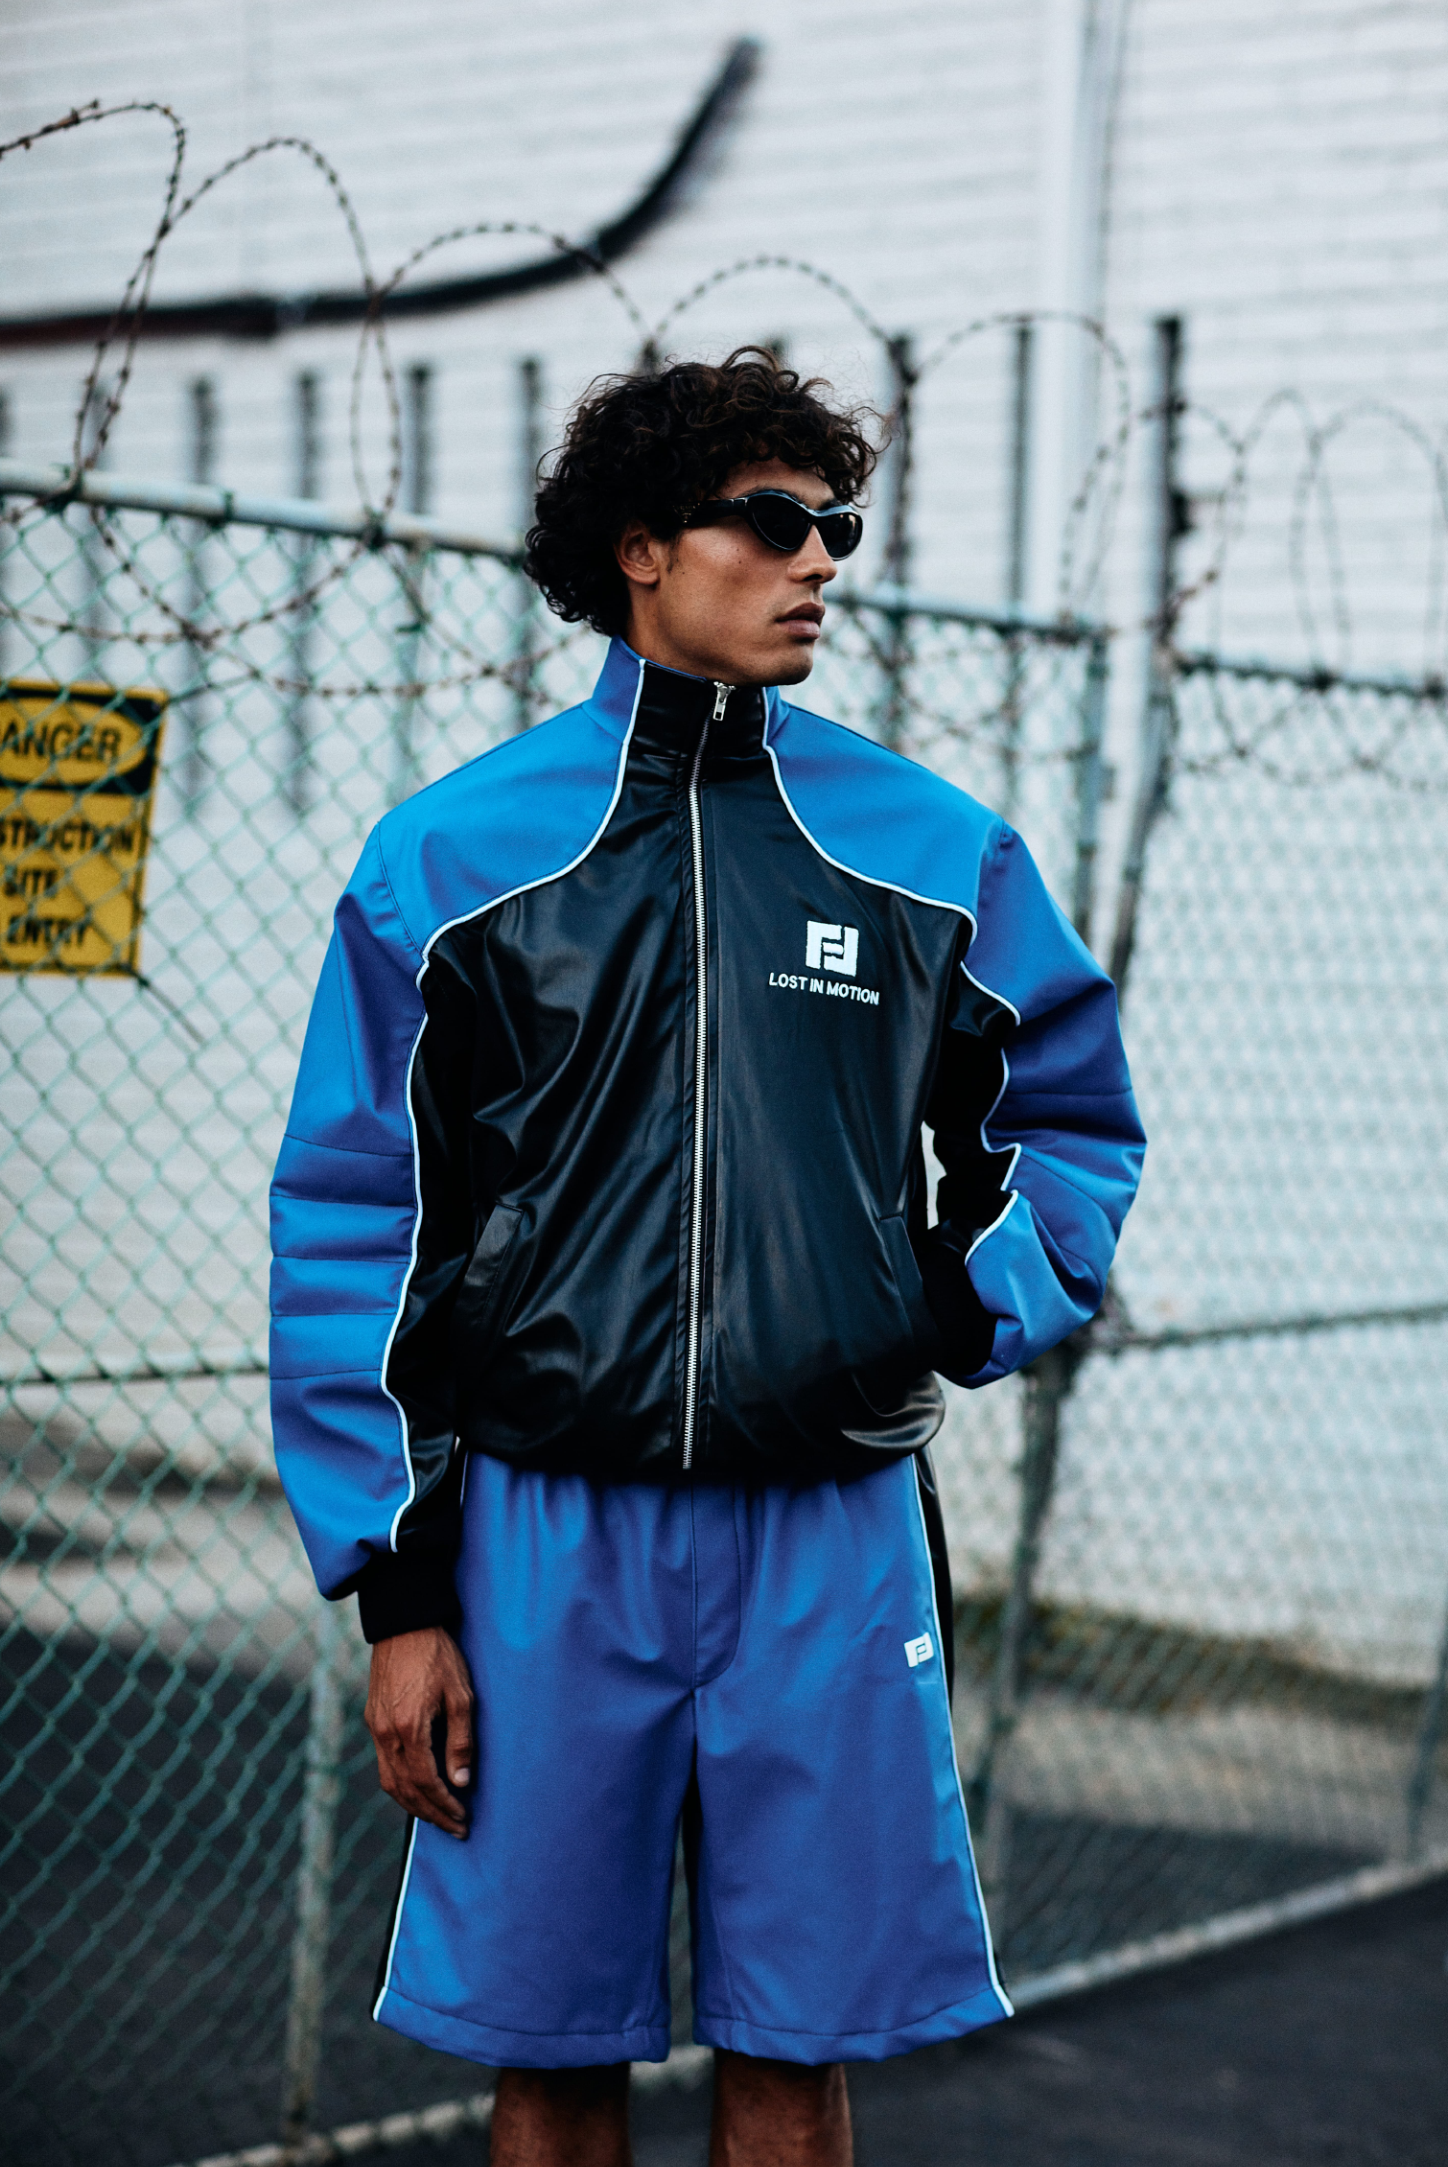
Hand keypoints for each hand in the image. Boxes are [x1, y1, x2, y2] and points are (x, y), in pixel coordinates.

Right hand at [364, 1626, 474, 1838]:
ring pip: (389, 1782)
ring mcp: (376, 1727)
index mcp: (408, 1729)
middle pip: (405, 1790)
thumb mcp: (461, 1695)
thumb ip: (461, 1741)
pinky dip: (400, 1784)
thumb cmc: (439, 1655)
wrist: (404, 1623)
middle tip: (455, 1827)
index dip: (444, 1806)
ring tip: (438, 1815)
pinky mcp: (373, 1719)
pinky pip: (383, 1765)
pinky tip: (418, 1788)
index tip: (463, 1819)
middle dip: (431, 1813)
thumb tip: (461, 1782)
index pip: (425, 1783)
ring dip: (413, 1804)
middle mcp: (386, 1733)